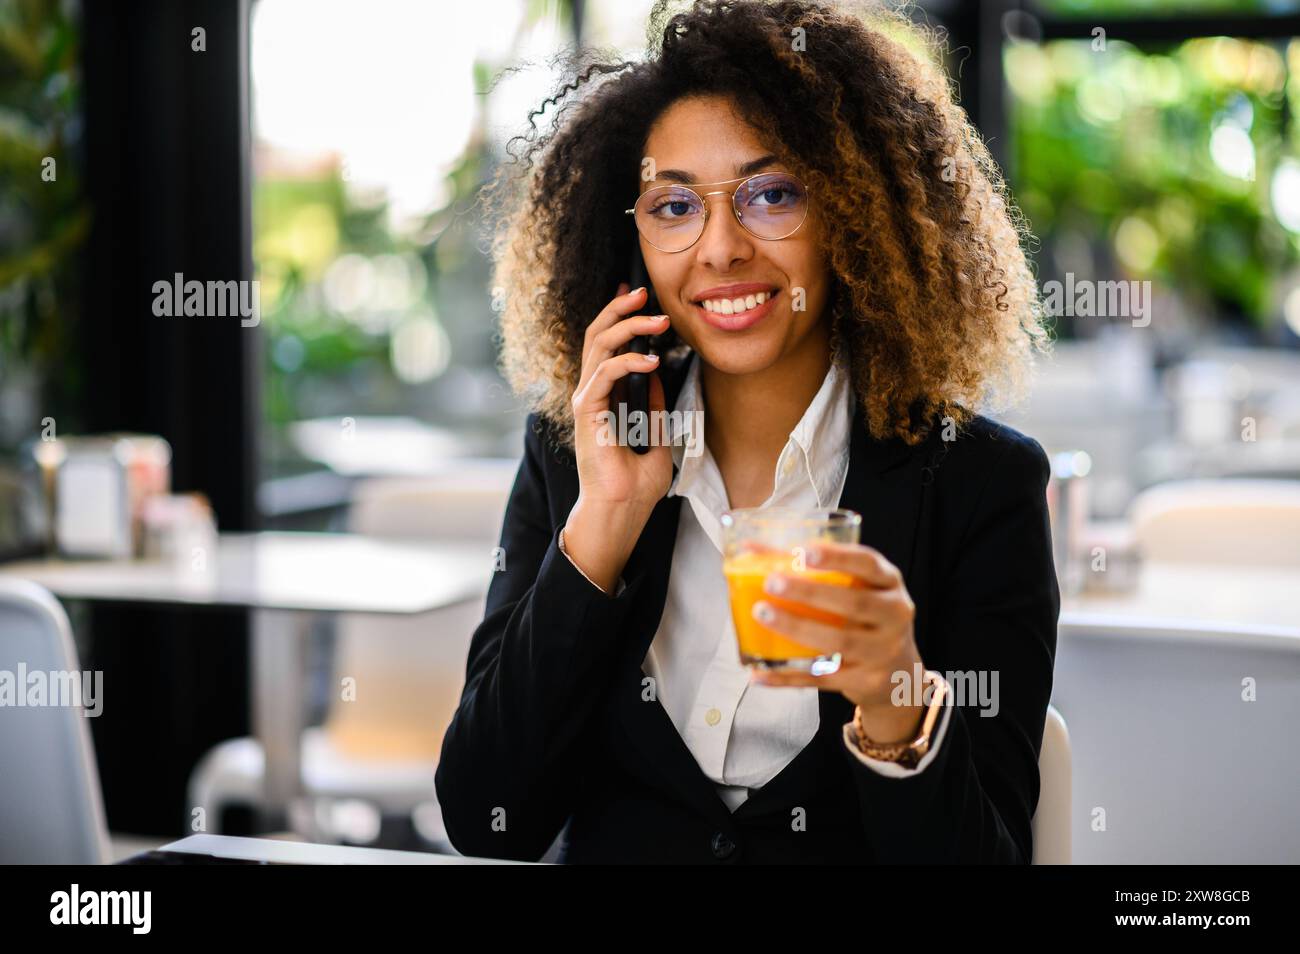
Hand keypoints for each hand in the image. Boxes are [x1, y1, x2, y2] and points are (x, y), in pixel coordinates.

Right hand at [563, 284, 673, 590]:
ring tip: (658, 320)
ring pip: (599, 346)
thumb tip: (658, 376)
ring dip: (629, 328)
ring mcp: (586, 401)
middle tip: (645, 294)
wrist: (620, 512)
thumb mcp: (657, 438)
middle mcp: (591, 394)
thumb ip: (654, 407)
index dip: (620, 318)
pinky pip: (604, 374)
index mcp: (605, 398)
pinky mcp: (587, 412)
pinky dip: (628, 361)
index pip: (607, 346)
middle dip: (621, 310)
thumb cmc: (635, 487)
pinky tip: (651, 360)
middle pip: (598, 336)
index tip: (639, 298)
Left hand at [749, 542, 927, 743]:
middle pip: (854, 603)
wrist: (900, 671)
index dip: (837, 557)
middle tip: (771, 583)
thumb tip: (750, 548)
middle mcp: (894, 616)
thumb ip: (807, 566)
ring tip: (763, 614)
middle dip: (810, 593)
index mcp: (889, 583)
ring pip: (840, 641)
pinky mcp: (867, 682)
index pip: (868, 564)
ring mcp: (883, 652)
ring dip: (797, 628)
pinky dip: (788, 677)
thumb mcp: (854, 586)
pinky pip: (822, 679)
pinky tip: (759, 672)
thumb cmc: (866, 616)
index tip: (803, 552)